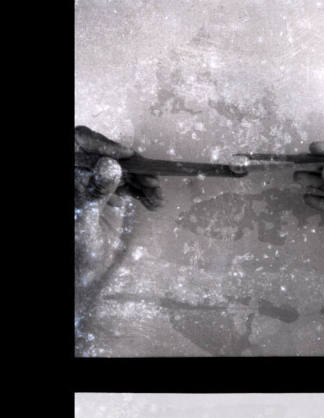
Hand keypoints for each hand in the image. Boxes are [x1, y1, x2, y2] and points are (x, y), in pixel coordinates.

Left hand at [75, 126, 161, 289]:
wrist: (86, 274)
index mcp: (71, 176)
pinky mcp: (109, 195)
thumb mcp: (86, 221)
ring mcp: (96, 183)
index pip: (80, 143)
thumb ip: (95, 192)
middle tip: (152, 180)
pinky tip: (153, 203)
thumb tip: (110, 165)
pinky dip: (143, 191)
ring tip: (157, 196)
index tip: (126, 156)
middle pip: (107, 156)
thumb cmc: (80, 251)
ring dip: (142, 180)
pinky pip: (128, 184)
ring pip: (121, 170)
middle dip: (132, 167)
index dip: (102, 144)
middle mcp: (82, 174)